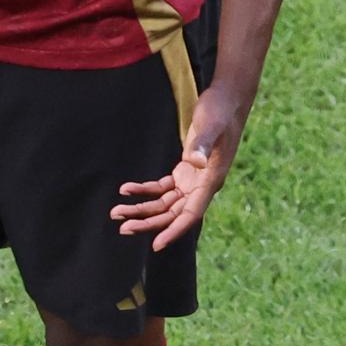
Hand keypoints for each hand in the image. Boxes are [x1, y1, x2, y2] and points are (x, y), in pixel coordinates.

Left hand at [109, 84, 248, 251]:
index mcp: (211, 181)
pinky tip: (127, 189)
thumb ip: (202, 144)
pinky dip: (145, 190)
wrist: (227, 100)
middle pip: (173, 213)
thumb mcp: (210, 125)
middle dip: (149, 222)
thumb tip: (194, 163)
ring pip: (166, 204)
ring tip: (117, 212)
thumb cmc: (220, 112)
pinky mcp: (186, 171)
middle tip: (122, 227)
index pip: (191, 214)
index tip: (156, 245)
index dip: (174, 230)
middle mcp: (203, 186)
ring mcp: (194, 180)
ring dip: (142, 209)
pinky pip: (163, 188)